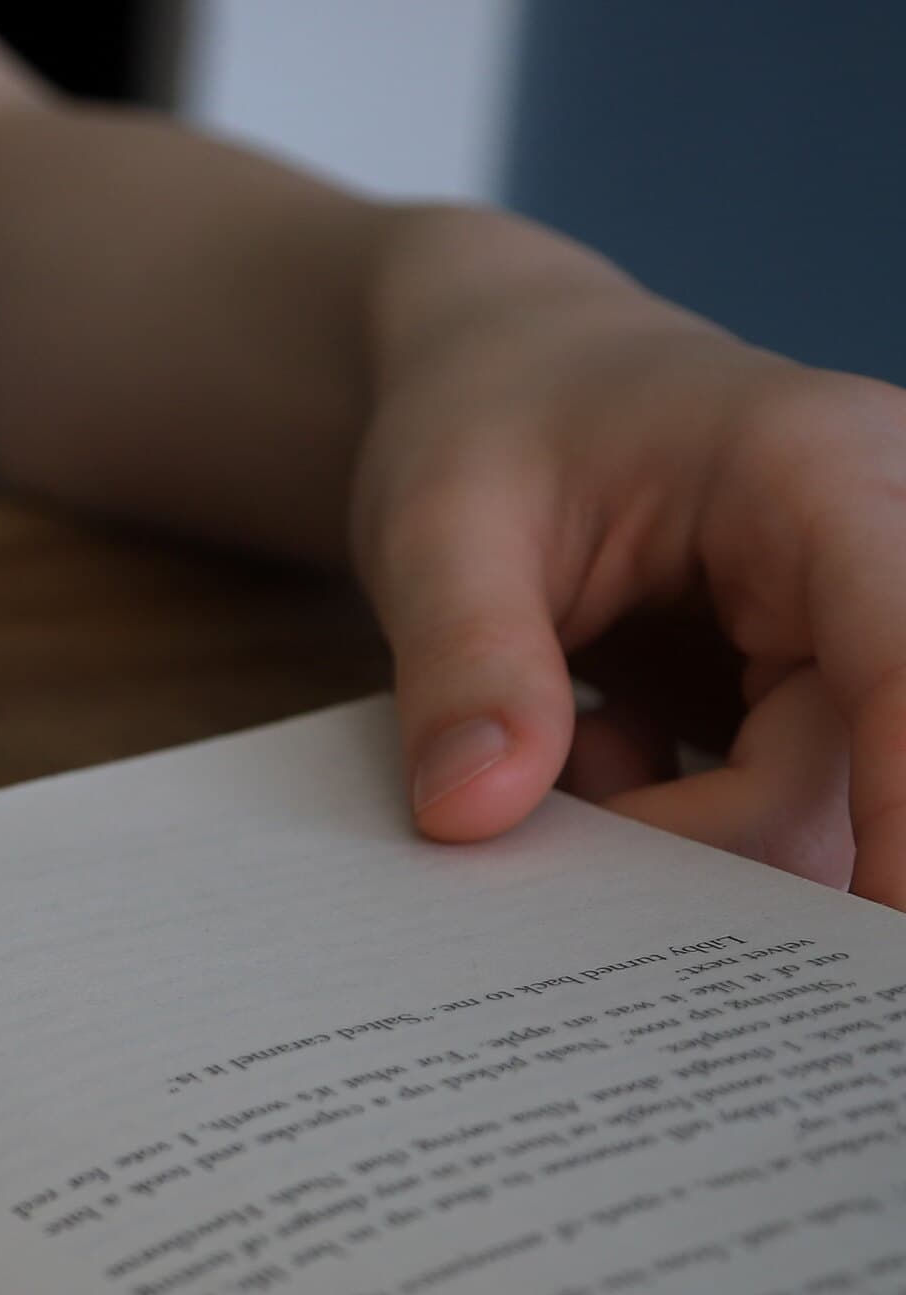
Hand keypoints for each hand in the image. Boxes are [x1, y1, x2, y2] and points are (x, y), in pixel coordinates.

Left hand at [353, 211, 905, 904]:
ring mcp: (862, 627)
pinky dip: (671, 817)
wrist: (508, 379)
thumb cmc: (485, 420)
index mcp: (823, 475)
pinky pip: (777, 804)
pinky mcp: (824, 689)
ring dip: (673, 829)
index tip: (889, 915)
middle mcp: (882, 548)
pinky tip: (597, 752)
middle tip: (543, 816)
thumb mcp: (435, 527)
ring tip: (564, 754)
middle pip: (840, 769)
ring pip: (811, 805)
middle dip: (693, 837)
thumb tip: (473, 816)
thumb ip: (464, 664)